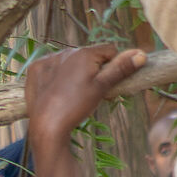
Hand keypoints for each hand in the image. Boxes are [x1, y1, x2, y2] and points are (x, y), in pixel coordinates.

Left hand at [22, 46, 145, 150]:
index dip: (112, 66)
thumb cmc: (76, 107)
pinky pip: (50, 68)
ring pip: (69, 62)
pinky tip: (55, 92)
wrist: (46, 126)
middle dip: (92, 69)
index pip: (109, 50)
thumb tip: (141, 54)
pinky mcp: (35, 70)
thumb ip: (120, 70)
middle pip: (88, 56)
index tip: (107, 84)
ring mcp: (48, 59)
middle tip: (88, 93)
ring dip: (73, 72)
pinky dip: (55, 76)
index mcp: (84, 52)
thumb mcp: (101, 88)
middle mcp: (66, 51)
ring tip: (70, 95)